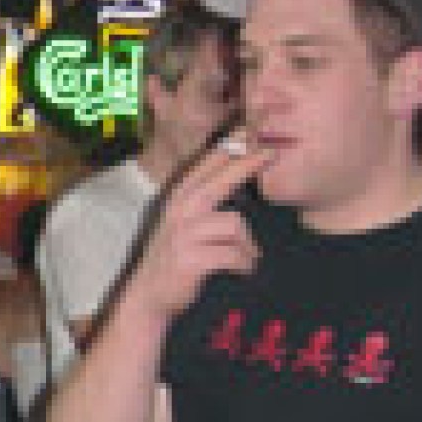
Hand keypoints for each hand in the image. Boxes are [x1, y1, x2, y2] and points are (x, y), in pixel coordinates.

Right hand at [124, 142, 270, 322]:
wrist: (149, 296)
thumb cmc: (174, 257)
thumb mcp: (184, 220)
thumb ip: (205, 195)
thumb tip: (238, 167)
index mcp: (180, 195)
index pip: (208, 161)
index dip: (232, 142)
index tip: (253, 125)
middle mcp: (180, 208)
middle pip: (222, 177)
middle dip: (249, 162)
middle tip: (273, 151)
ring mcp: (184, 233)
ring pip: (235, 224)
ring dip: (248, 246)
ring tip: (247, 259)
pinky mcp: (191, 258)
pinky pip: (233, 255)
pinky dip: (243, 265)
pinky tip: (241, 271)